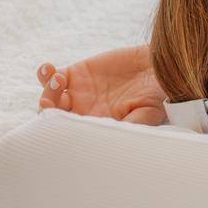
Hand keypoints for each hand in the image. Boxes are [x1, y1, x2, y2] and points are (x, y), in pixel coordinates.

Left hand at [35, 45, 167, 125]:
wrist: (160, 67)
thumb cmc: (157, 96)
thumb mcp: (147, 115)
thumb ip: (129, 126)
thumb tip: (109, 140)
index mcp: (98, 127)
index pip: (71, 133)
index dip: (60, 129)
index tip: (58, 121)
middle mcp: (84, 113)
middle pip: (54, 117)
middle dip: (47, 111)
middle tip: (46, 104)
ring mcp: (78, 93)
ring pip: (50, 97)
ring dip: (48, 90)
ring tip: (58, 80)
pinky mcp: (77, 73)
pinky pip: (54, 76)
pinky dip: (46, 73)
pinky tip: (49, 69)